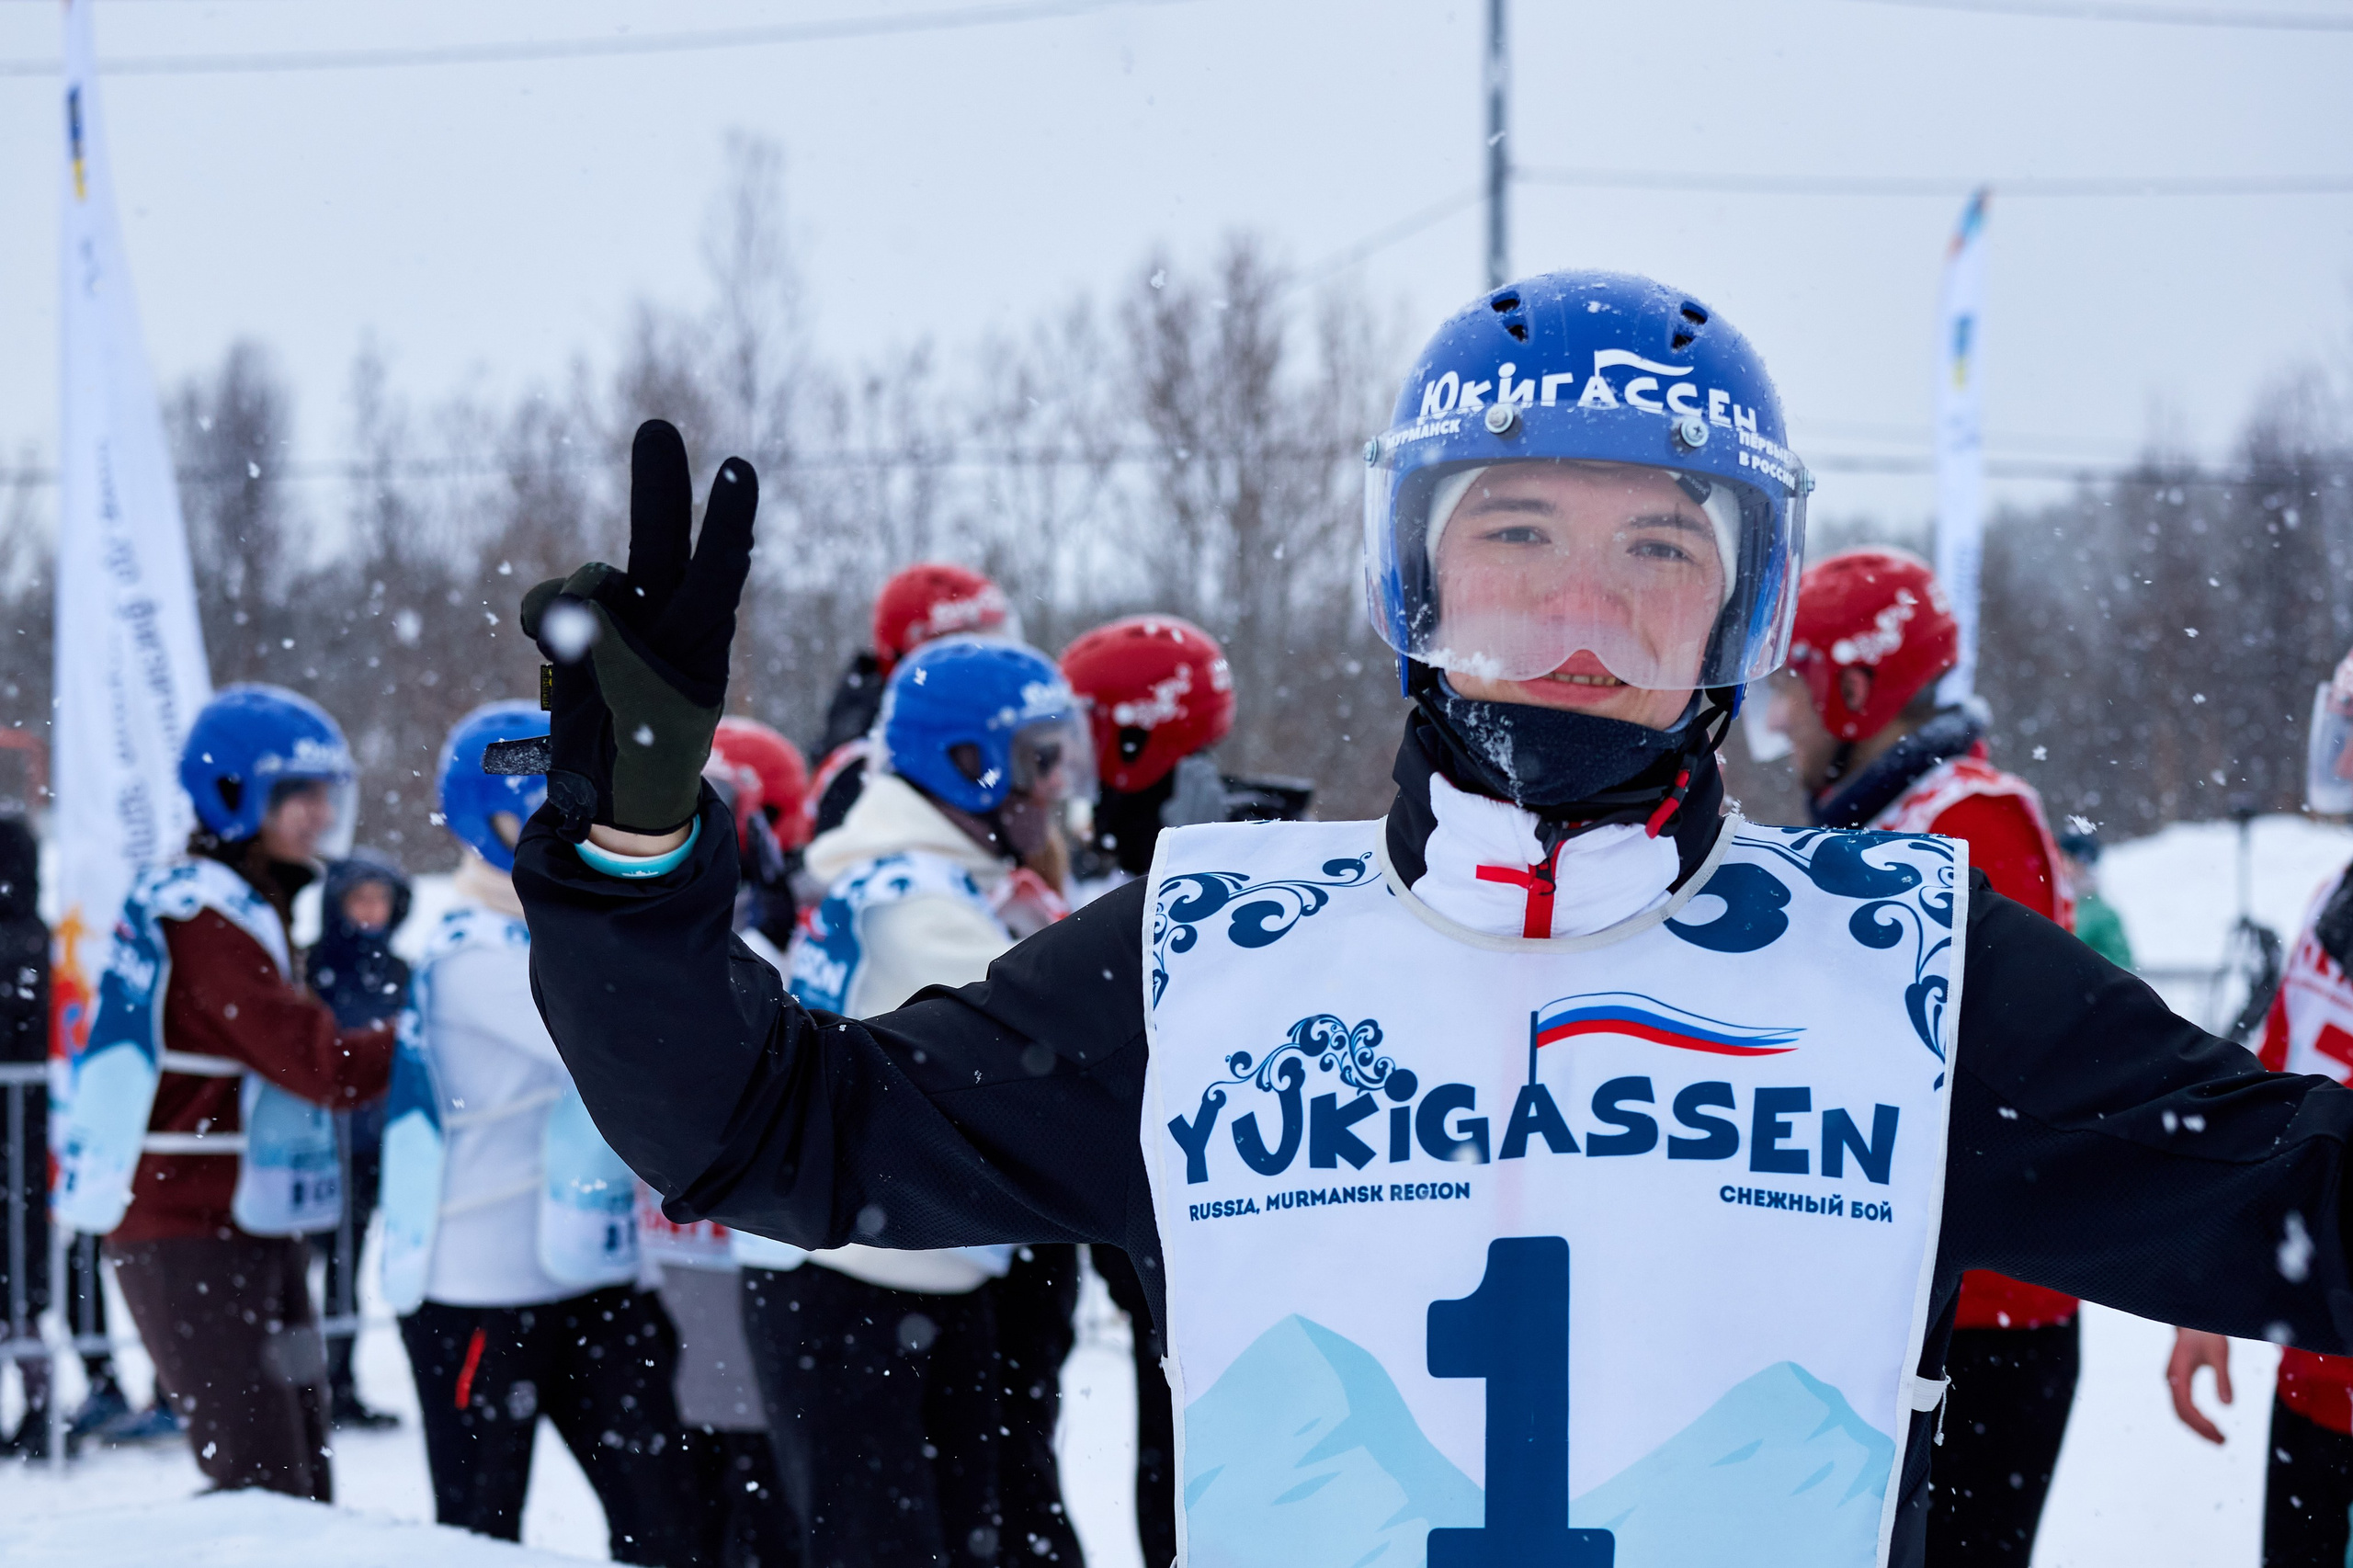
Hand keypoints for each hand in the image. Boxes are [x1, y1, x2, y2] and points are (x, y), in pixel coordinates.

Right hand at [520, 421, 755, 840]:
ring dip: (576, 609)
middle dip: (658, 486)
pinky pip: (548, 603)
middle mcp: (665, 613)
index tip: (738, 467)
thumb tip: (573, 602)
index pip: (720, 569)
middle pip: (662, 541)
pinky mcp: (574, 627)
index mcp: (703, 635)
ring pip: (591, 581)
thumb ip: (611, 652)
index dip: (727, 519)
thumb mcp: (643, 712)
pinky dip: (542, 623)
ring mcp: (619, 617)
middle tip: (657, 427)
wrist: (612, 791)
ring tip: (583, 664)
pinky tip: (553, 652)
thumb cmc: (651, 755)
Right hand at [2167, 1327, 2233, 1443]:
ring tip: (2219, 1438)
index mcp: (2178, 1373)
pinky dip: (2195, 1418)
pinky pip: (2183, 1404)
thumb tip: (2229, 1407)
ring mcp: (2173, 1380)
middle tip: (2223, 1442)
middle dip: (2200, 1430)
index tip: (2220, 1433)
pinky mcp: (2179, 1379)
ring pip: (2180, 1411)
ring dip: (2198, 1427)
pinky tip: (2210, 1423)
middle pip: (2181, 1413)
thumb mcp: (2220, 1354)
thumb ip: (2223, 1379)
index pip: (2186, 1407)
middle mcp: (2172, 1379)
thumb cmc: (2208, 1333)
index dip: (2201, 1424)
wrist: (2195, 1319)